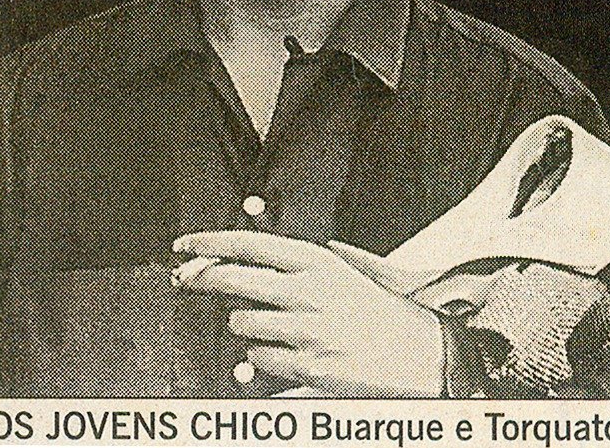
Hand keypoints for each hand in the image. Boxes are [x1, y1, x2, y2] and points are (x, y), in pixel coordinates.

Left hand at [172, 231, 443, 396]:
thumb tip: (266, 247)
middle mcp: (308, 293)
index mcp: (319, 263)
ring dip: (245, 325)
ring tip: (269, 325)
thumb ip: (313, 257)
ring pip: (240, 324)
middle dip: (202, 279)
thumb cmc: (388, 312)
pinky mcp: (306, 367)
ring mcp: (305, 331)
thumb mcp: (355, 270)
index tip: (185, 245)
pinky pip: (257, 361)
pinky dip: (261, 359)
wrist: (424, 356)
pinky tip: (283, 352)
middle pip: (232, 280)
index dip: (210, 242)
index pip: (250, 244)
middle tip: (189, 280)